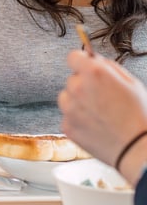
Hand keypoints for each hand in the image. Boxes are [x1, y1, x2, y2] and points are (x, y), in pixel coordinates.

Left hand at [59, 50, 146, 183]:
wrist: (135, 147)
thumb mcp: (132, 83)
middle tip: (102, 97)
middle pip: (72, 79)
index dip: (82, 62)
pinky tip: (95, 125)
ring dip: (77, 101)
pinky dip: (77, 119)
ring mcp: (69, 109)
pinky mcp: (67, 126)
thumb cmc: (138, 116)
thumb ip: (109, 67)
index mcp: (94, 73)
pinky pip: (68, 116)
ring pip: (66, 97)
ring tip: (99, 113)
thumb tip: (95, 60)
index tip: (86, 68)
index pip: (73, 57)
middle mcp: (77, 88)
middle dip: (84, 84)